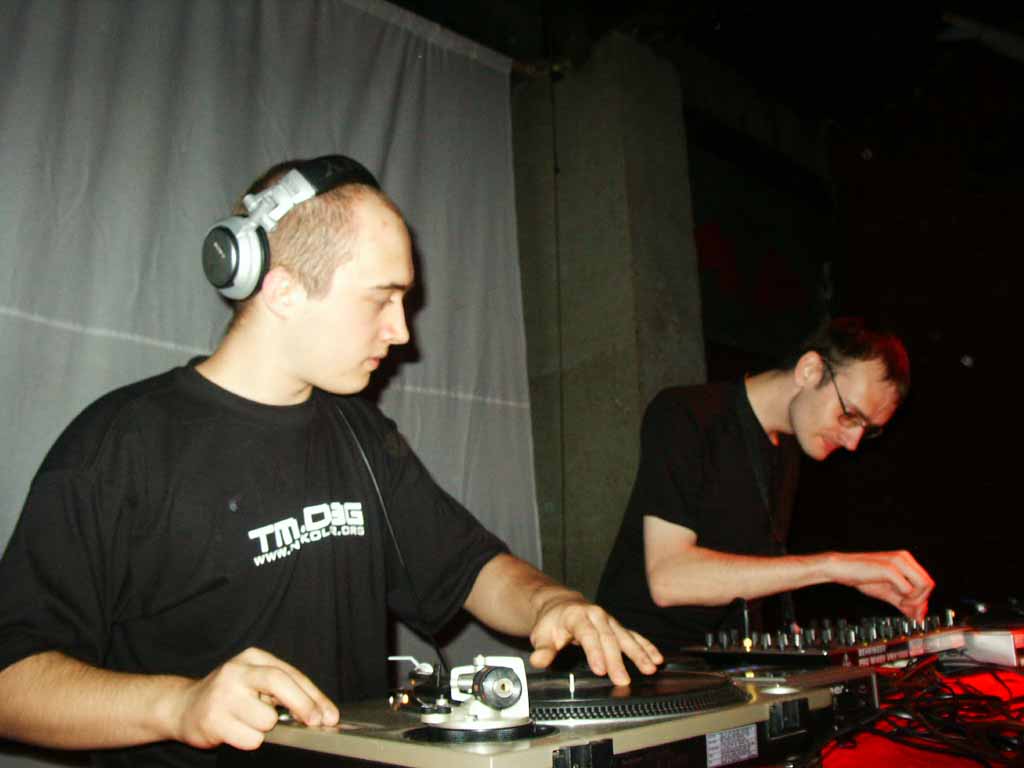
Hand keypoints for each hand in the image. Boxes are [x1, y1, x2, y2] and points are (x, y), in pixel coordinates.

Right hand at [171, 647, 338, 750]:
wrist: (183, 707)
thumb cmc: (229, 696)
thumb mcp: (255, 682)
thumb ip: (284, 691)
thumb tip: (320, 712)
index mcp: (252, 657)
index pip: (291, 674)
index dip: (314, 696)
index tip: (328, 714)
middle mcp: (237, 671)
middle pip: (279, 683)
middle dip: (303, 705)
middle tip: (316, 722)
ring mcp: (223, 694)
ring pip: (266, 719)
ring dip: (266, 729)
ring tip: (249, 722)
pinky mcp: (213, 719)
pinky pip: (250, 739)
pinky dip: (250, 740)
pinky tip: (237, 731)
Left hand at [528, 596, 662, 685]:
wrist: (561, 605)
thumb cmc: (552, 622)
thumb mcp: (542, 635)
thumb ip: (543, 649)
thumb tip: (538, 661)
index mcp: (576, 616)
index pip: (587, 634)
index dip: (594, 652)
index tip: (600, 669)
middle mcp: (596, 616)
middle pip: (608, 638)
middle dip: (616, 660)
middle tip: (622, 680)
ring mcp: (609, 621)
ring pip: (625, 637)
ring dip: (638, 653)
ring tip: (649, 668)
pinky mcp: (617, 627)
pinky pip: (634, 636)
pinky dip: (646, 647)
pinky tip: (656, 658)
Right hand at [826, 550, 933, 621]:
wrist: (840, 569)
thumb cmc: (861, 577)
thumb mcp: (887, 592)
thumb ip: (904, 602)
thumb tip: (919, 616)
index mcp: (905, 560)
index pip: (927, 581)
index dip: (923, 599)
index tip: (915, 612)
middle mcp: (904, 558)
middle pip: (929, 584)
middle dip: (921, 601)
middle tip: (908, 610)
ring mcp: (898, 562)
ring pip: (924, 586)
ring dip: (915, 601)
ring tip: (902, 604)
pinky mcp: (889, 569)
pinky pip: (908, 589)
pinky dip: (905, 599)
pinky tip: (896, 600)